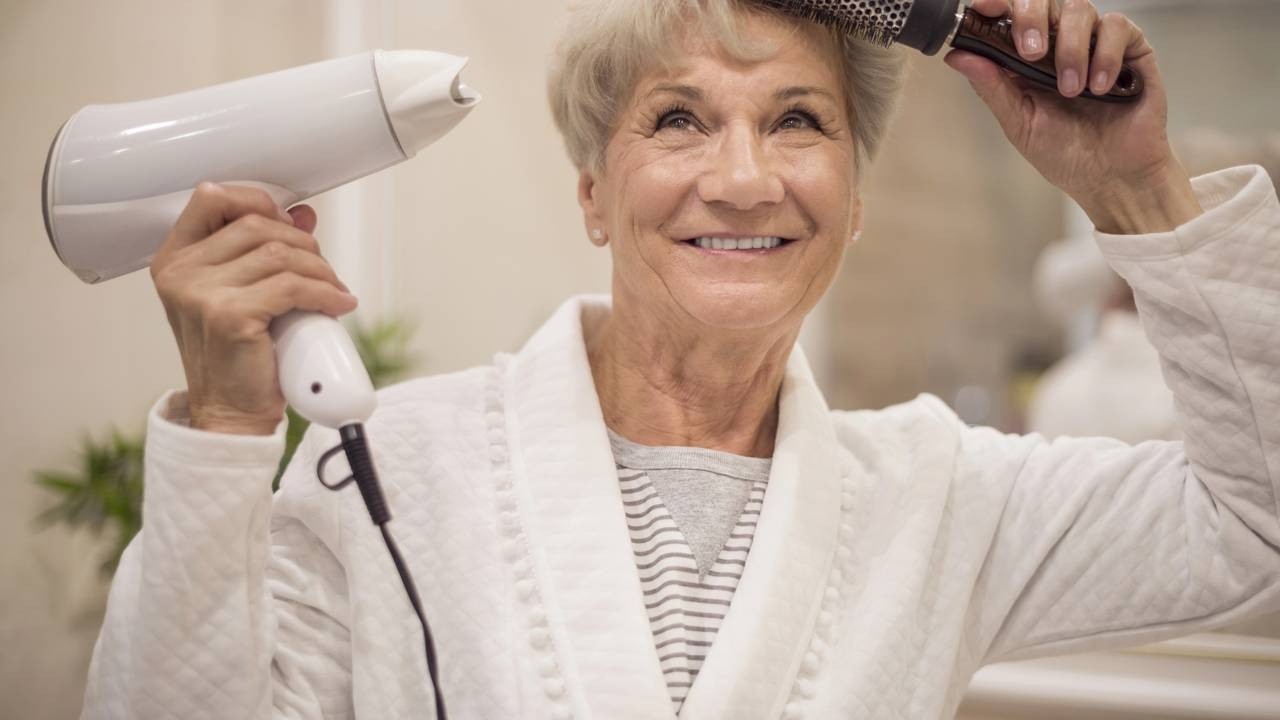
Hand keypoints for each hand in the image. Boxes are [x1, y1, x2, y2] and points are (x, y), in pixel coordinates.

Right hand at [150, 183, 357, 434]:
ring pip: (280, 254)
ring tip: (333, 291)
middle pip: (257, 224)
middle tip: (322, 271)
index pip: (212, 198)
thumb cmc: (236, 356)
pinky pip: (293, 287)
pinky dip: (326, 293)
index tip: (289, 224)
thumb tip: (303, 215)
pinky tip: (339, 304)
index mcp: (174, 259)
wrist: (231, 413)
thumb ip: (264, 251)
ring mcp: (200, 293)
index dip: (258, 201)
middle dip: (302, 244)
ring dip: (320, 270)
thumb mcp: (244, 294)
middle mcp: (180, 272)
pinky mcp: (230, 316)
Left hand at [943, 0, 1202, 233]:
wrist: (1113, 178)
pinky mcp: (1131, 49)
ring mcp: (1095, 43)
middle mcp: (1059, 43)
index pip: (1009, 15)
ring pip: (1079, 9)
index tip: (985, 7)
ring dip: (1071, 49)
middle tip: (1031, 52)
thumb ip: (992, 87)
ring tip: (1071, 90)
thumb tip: (957, 55)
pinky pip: (1118, 27)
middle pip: (1043, 0)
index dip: (996, 4)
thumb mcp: (1020, 123)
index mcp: (1026, 58)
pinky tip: (1101, 88)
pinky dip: (1106, 55)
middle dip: (1032, 18)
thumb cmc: (1065, 154)